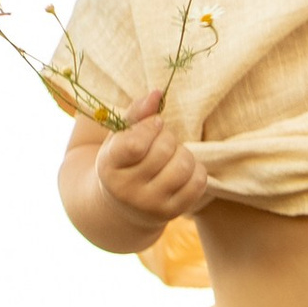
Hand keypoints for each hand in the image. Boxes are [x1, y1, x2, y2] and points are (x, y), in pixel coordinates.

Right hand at [93, 93, 208, 227]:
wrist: (123, 205)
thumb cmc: (123, 161)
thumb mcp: (120, 136)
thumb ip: (137, 113)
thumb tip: (158, 93)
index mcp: (109, 167)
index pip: (135, 144)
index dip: (151, 127)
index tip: (155, 124)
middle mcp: (127, 190)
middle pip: (164, 150)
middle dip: (168, 137)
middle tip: (162, 140)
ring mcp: (150, 205)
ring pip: (183, 166)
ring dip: (183, 153)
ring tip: (173, 154)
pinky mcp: (172, 212)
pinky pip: (198, 182)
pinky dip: (195, 169)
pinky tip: (182, 169)